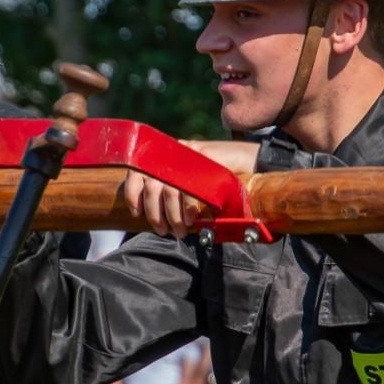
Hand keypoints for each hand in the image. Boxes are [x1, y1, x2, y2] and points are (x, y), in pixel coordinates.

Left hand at [122, 140, 257, 237]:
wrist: (251, 160)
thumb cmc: (219, 177)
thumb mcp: (192, 183)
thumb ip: (175, 192)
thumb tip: (158, 217)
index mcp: (166, 157)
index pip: (136, 172)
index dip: (133, 194)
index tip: (137, 214)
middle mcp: (173, 152)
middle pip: (152, 186)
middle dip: (155, 215)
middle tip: (164, 231)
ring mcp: (188, 154)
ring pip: (168, 190)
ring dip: (172, 217)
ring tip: (180, 231)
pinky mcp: (204, 158)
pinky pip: (189, 188)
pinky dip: (187, 208)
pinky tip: (192, 219)